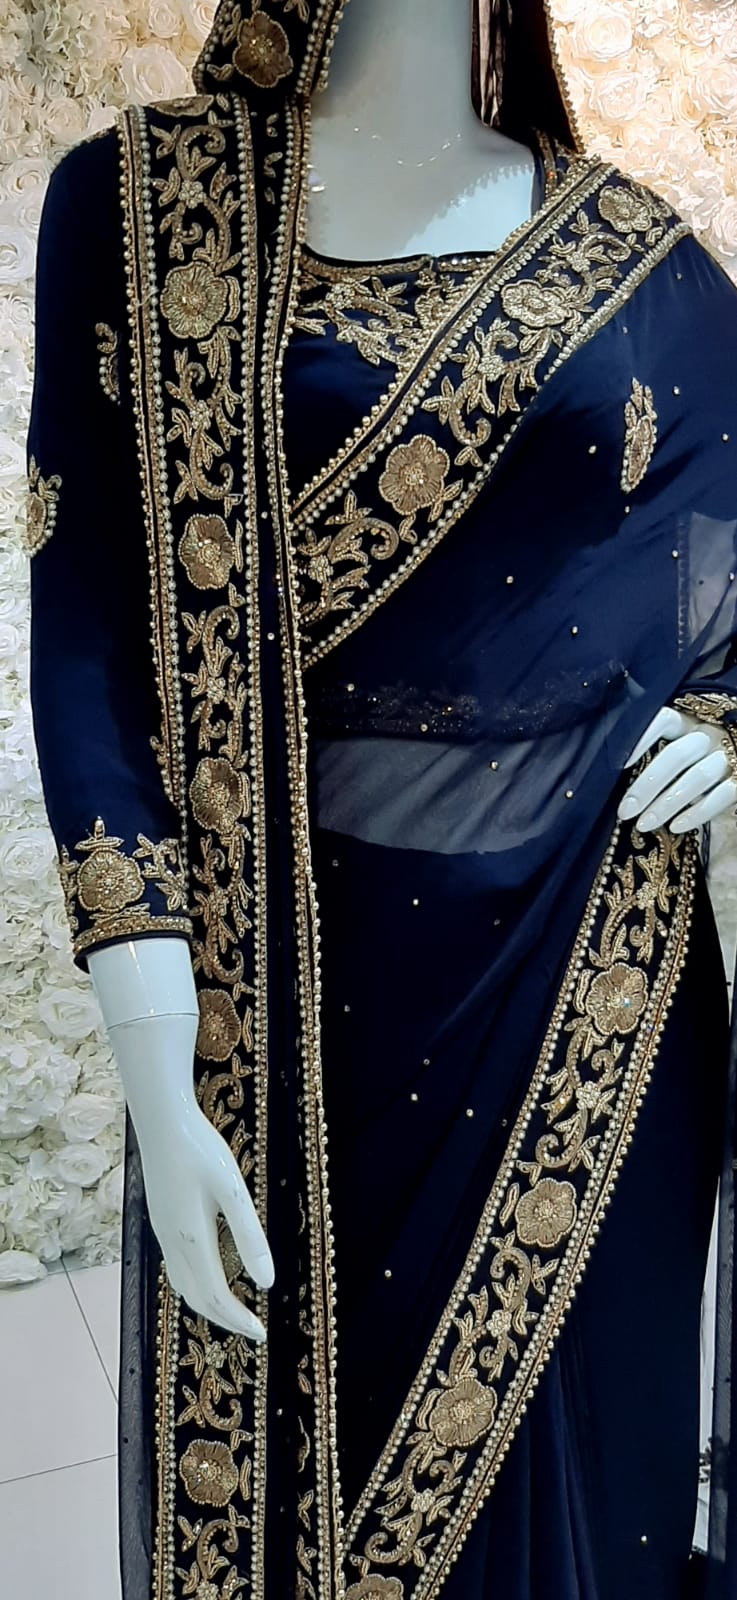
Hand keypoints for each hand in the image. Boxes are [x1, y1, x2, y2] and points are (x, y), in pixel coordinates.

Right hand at [140, 1097, 273, 1340]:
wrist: (161, 1120)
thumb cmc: (201, 1149)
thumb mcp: (233, 1190)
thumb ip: (249, 1236)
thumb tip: (267, 1283)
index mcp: (192, 1238)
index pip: (215, 1295)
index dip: (238, 1319)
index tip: (261, 1333)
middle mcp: (173, 1241)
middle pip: (196, 1297)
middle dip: (224, 1318)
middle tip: (252, 1329)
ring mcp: (163, 1231)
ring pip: (182, 1284)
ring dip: (208, 1303)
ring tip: (234, 1310)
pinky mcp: (161, 1219)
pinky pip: (177, 1267)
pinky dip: (196, 1284)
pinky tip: (210, 1274)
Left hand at [618, 706, 736, 833]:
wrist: (735, 766)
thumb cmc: (693, 761)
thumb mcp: (675, 748)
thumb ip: (651, 755)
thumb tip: (609, 775)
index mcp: (688, 722)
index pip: (663, 719)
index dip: (641, 738)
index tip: (617, 765)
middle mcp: (709, 735)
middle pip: (676, 755)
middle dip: (647, 785)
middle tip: (625, 811)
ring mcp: (728, 757)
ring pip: (698, 777)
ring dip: (667, 803)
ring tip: (643, 825)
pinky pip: (721, 796)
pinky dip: (697, 813)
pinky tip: (675, 827)